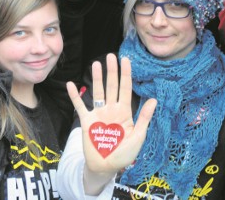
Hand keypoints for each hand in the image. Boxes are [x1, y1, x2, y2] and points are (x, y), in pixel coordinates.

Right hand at [66, 54, 156, 193]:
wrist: (106, 167)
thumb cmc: (124, 154)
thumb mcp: (138, 137)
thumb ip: (144, 118)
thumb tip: (153, 99)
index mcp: (125, 112)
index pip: (126, 89)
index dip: (126, 74)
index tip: (126, 60)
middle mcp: (111, 109)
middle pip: (112, 86)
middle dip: (112, 71)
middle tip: (111, 56)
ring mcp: (99, 114)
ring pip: (98, 92)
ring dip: (97, 78)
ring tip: (96, 64)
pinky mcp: (87, 121)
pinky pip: (80, 106)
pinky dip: (75, 95)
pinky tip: (71, 84)